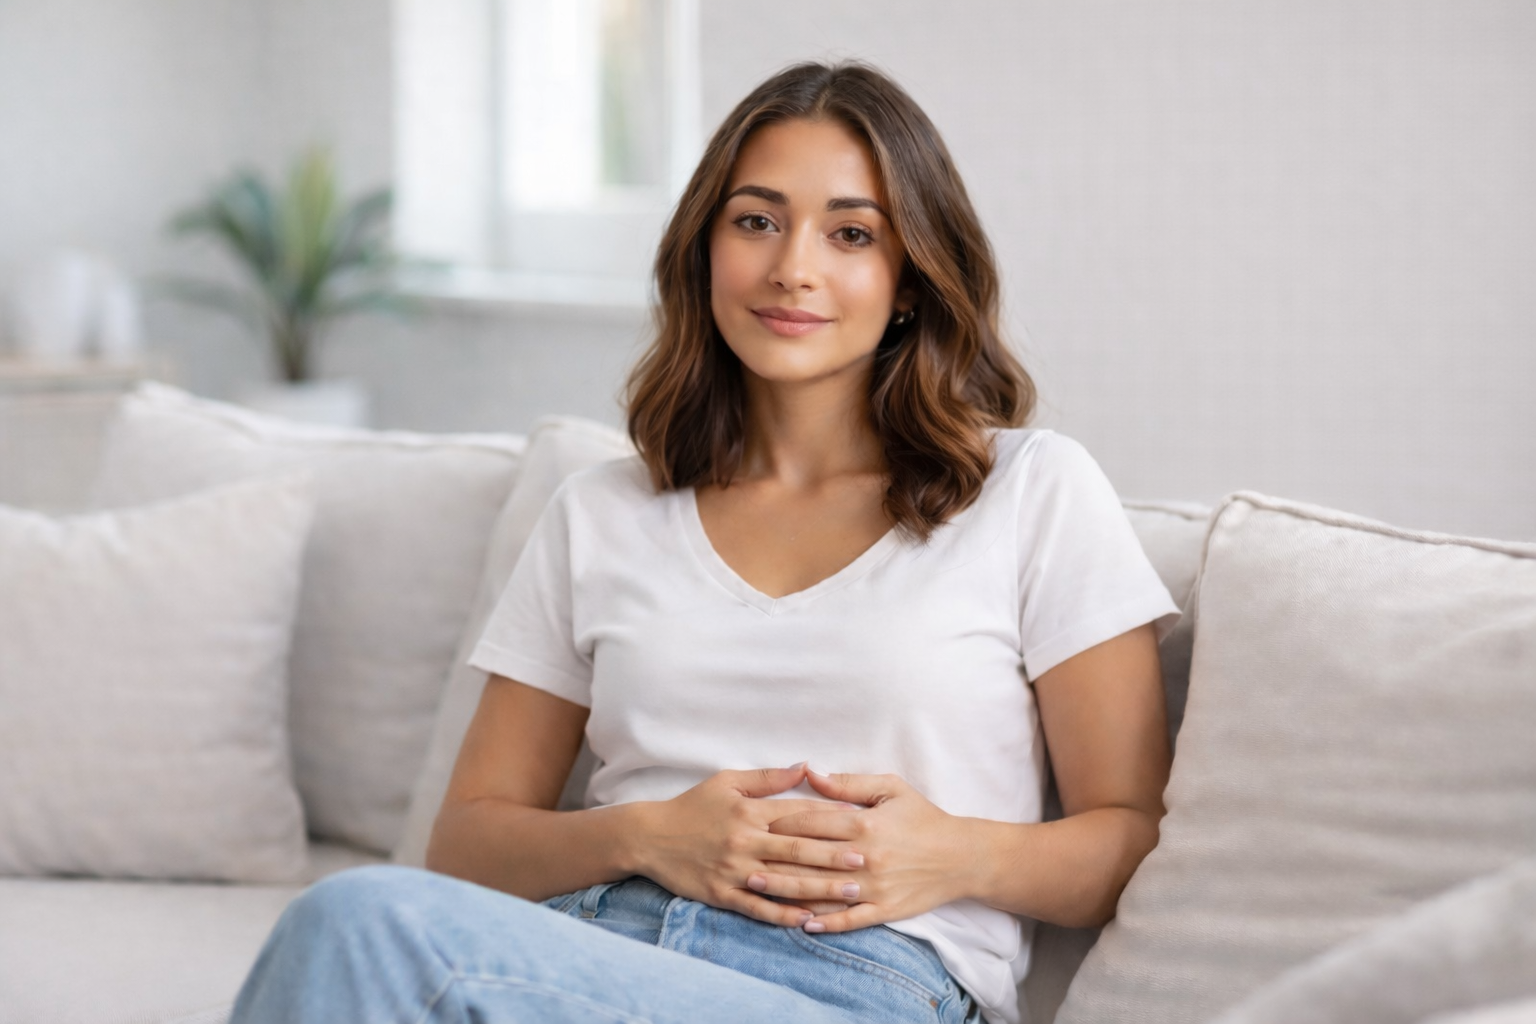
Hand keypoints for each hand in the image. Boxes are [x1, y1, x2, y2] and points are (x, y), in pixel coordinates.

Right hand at [632, 765, 866, 927]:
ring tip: (851, 891)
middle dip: (835, 856)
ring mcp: (734, 870)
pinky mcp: (721, 894)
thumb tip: (806, 766)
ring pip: (783, 881)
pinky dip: (783, 914)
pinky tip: (808, 919)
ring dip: (820, 887)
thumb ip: (768, 777)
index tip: (862, 822)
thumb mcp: (727, 781)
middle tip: (868, 860)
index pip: (798, 814)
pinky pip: (757, 908)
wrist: (649, 837)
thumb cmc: (692, 806)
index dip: (832, 818)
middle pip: (797, 849)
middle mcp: (745, 840)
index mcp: (749, 811)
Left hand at [755, 769, 970, 932]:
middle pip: (810, 859)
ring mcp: (875, 887)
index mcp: (864, 825)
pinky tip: (801, 923)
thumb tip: (809, 772)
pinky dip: (825, 923)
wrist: (962, 857)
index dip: (782, 823)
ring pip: (823, 892)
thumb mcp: (890, 789)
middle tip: (740, 859)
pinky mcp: (885, 910)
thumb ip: (847, 784)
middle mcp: (866, 858)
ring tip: (756, 888)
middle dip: (773, 858)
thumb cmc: (923, 817)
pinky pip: (850, 920)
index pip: (813, 823)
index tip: (756, 822)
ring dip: (787, 891)